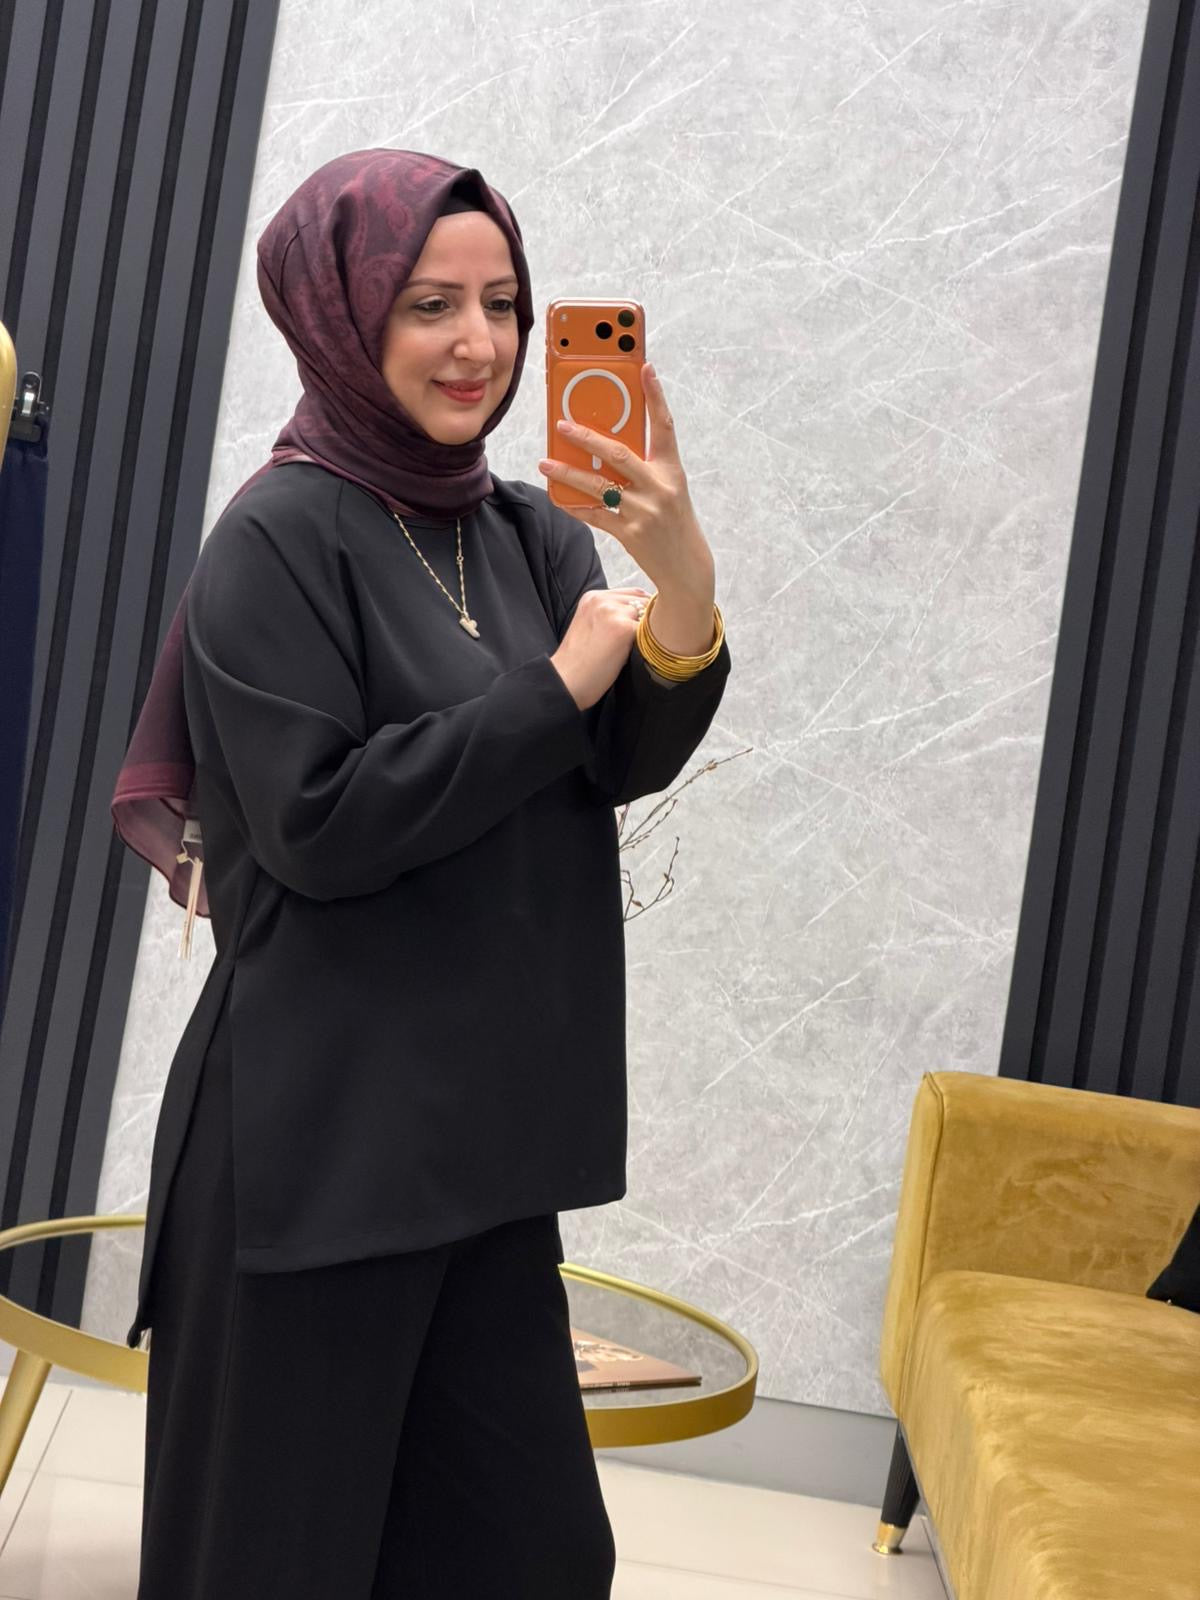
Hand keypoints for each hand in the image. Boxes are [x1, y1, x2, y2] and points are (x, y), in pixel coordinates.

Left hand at [538, 363, 714, 605]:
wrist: (687, 567)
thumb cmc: (674, 521)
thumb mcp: (670, 488)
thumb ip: (645, 467)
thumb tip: (606, 447)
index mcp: (672, 471)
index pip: (664, 426)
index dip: (656, 395)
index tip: (645, 368)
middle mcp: (659, 488)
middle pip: (619, 454)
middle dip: (587, 438)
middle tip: (562, 425)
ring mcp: (644, 512)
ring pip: (598, 486)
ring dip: (568, 474)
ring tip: (545, 463)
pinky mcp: (630, 535)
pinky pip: (595, 516)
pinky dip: (575, 506)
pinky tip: (559, 498)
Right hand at [549, 587, 650, 710]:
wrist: (567, 682)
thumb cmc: (581, 663)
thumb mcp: (591, 627)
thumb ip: (611, 615)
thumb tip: (644, 614)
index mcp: (592, 597)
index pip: (632, 594)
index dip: (642, 610)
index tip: (640, 629)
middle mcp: (601, 599)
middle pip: (643, 600)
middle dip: (647, 619)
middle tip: (638, 642)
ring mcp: (612, 612)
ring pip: (649, 614)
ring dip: (648, 631)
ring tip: (634, 649)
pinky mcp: (623, 628)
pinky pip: (650, 631)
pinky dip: (650, 643)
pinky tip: (636, 655)